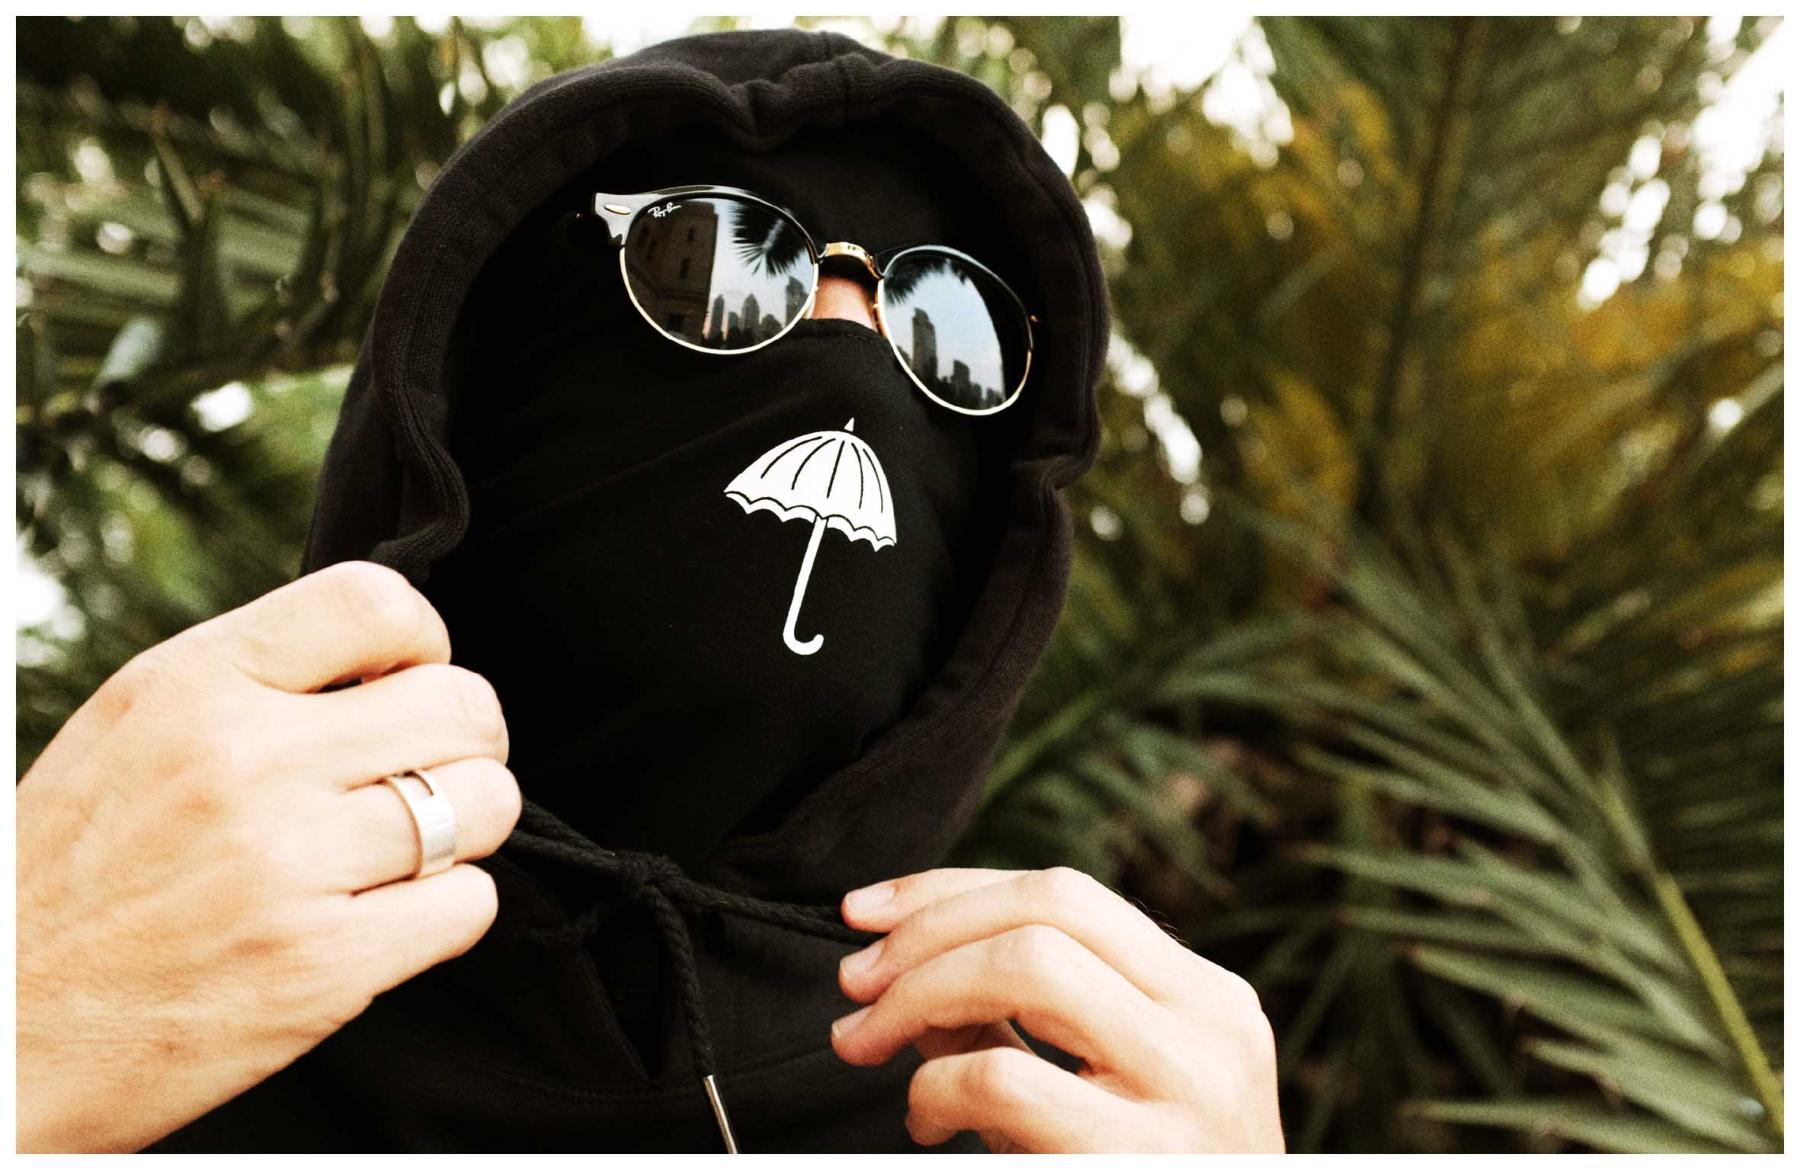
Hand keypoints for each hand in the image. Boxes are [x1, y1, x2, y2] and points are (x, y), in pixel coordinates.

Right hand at [16, 561, 520, 1151]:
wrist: (4, 1034)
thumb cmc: (76, 874)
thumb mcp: (134, 730)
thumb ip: (256, 678)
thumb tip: (392, 657)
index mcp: (193, 686)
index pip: (376, 602)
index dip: (422, 643)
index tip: (407, 682)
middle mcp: (245, 763)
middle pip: (465, 706)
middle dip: (467, 741)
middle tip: (426, 775)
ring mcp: (287, 867)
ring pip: (487, 803)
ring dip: (466, 826)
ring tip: (407, 847)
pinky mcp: (321, 967)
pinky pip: (469, 903)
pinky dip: (448, 910)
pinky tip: (389, 915)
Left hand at [829, 866, 1283, 1151]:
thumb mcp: (1093, 1093)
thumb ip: (1011, 1024)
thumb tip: (900, 969)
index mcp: (1204, 998)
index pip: (1066, 894)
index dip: (950, 890)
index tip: (866, 912)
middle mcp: (1210, 1026)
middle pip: (1047, 908)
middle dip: (925, 931)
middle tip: (854, 983)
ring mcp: (1189, 1089)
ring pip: (1029, 965)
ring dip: (919, 993)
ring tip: (870, 1041)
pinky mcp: (1139, 1159)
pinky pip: (1006, 1079)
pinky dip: (936, 1088)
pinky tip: (927, 1122)